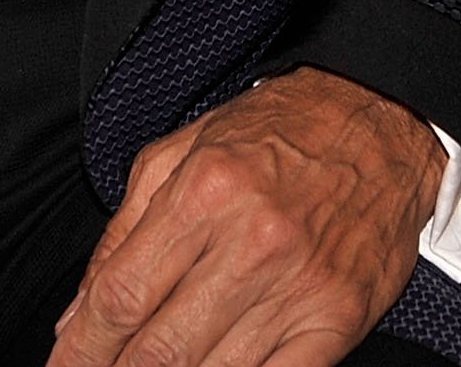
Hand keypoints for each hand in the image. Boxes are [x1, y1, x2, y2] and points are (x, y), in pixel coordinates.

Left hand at [47, 68, 441, 366]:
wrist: (383, 118)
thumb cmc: (281, 131)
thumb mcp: (184, 153)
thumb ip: (123, 232)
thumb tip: (77, 318)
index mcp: (204, 192)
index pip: (118, 298)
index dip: (79, 352)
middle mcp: (252, 241)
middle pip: (157, 351)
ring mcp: (298, 285)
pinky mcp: (337, 317)